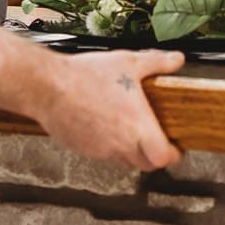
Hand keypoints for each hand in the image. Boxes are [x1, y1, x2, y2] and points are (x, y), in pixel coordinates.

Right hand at [31, 49, 184, 169]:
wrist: (47, 86)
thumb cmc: (86, 76)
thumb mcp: (129, 62)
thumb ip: (157, 62)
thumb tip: (176, 60)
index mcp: (137, 126)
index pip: (163, 159)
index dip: (173, 155)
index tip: (176, 147)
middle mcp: (120, 144)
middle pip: (146, 165)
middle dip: (155, 155)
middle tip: (157, 140)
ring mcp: (100, 150)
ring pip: (123, 160)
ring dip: (131, 150)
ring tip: (129, 128)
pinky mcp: (82, 149)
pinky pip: (102, 154)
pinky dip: (109, 145)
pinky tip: (105, 123)